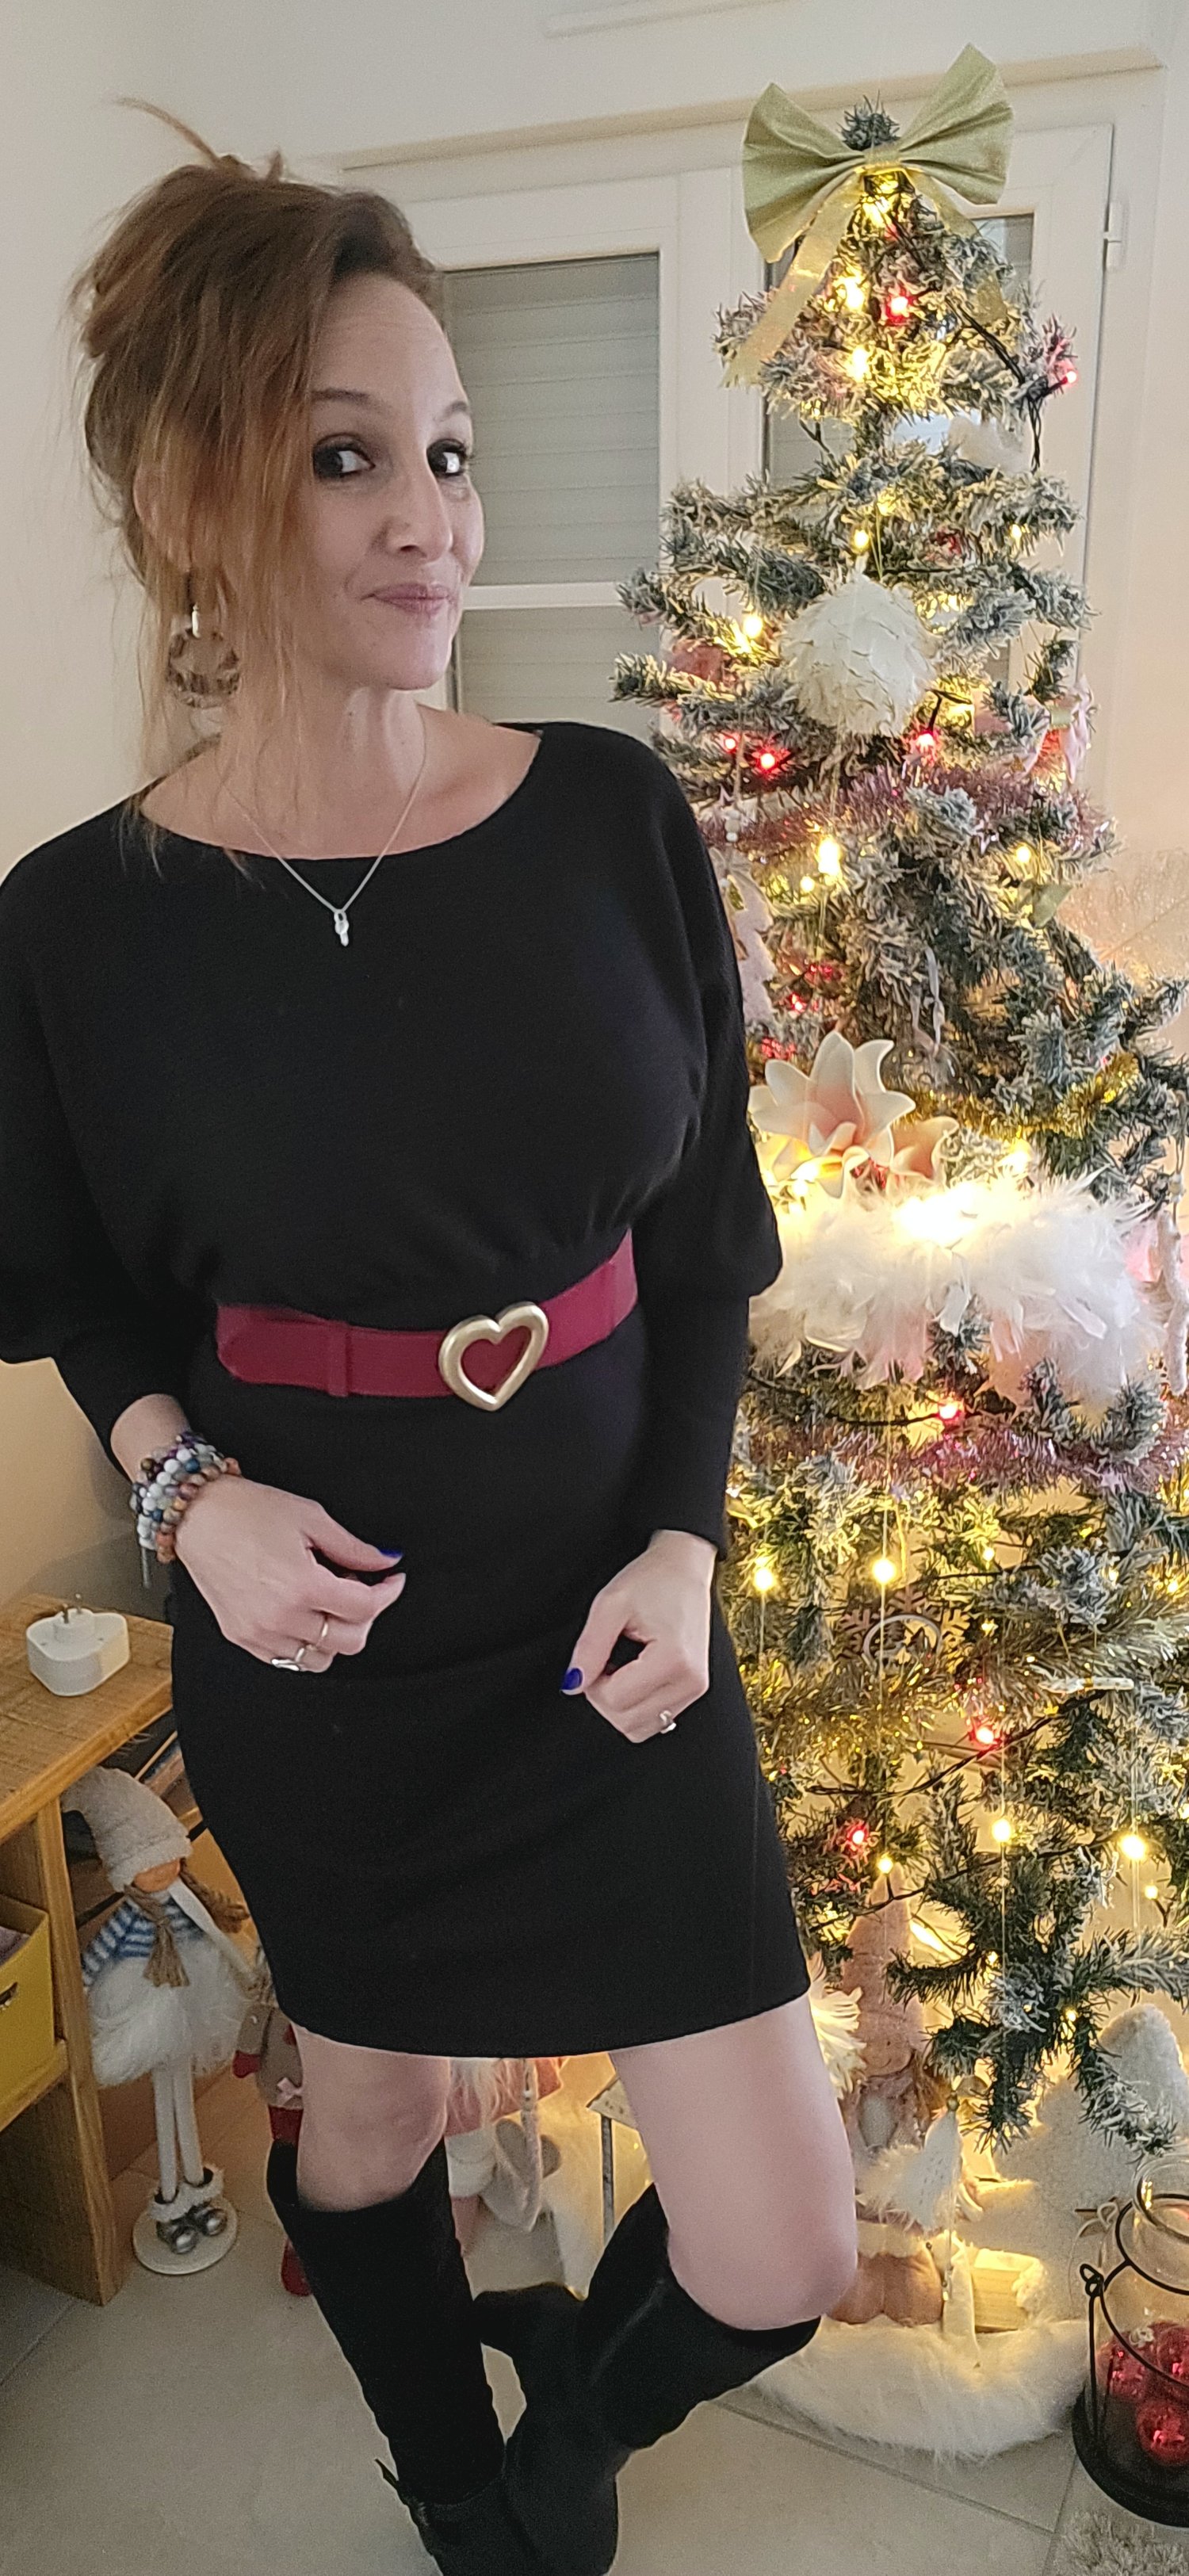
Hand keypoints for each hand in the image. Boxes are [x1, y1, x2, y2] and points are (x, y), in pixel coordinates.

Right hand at [174, 1474, 405, 1668]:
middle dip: (365, 1616)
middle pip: (349, 1641)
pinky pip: (287, 1659)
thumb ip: (353, 1547)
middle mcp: (280, 1617)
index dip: (387, 1593)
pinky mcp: (242, 1637)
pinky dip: (305, 1643)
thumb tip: (385, 1561)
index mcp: (301, 1586)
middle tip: (362, 1589)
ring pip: (319, 1659)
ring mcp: (259, 1632)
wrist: (196, 1515)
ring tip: (328, 1601)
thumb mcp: (311, 1518)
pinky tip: (304, 1614)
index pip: (365, 1608)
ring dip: (335, 1634)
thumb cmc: (244, 1511)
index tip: (391, 1581)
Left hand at [563, 1529, 714, 1742]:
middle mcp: (691, 1681)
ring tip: (621, 1666)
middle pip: (627, 1722)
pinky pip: (655, 1720)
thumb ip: (589, 1647)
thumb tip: (573, 1684)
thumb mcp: (610, 1604)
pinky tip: (635, 1675)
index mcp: (674, 1659)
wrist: (685, 1567)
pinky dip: (636, 1705)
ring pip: (640, 1728)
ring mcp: (696, 1689)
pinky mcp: (694, 1691)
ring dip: (620, 1704)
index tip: (597, 1654)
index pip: (615, 1700)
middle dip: (604, 1696)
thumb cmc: (652, 1579)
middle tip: (606, 1659)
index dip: (592, 1681)